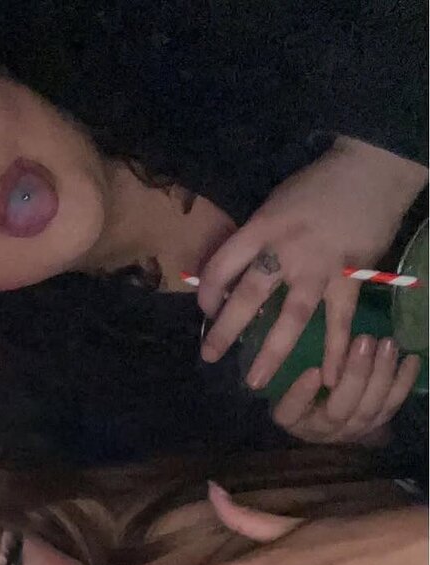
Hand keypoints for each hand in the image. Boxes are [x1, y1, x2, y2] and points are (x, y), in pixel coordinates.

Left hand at [199, 138, 427, 387]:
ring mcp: (321, 266)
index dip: (206, 292)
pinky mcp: (351, 276)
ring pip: (292, 316)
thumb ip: (253, 239)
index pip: (222, 266)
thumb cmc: (315, 187)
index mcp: (261, 228)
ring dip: (271, 352)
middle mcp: (287, 249)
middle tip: (209, 356)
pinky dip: (337, 349)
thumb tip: (228, 278)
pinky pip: (340, 319)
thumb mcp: (273, 204)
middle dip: (225, 330)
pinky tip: (330, 377)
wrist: (371, 169)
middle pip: (249, 295)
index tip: (205, 310)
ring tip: (254, 382)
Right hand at [273, 336, 419, 445]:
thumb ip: (294, 375)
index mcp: (294, 420)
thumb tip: (310, 361)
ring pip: (370, 408)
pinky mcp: (376, 424)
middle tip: (364, 341)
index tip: (313, 371)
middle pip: (340, 409)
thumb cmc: (300, 391)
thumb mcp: (285, 382)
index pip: (292, 410)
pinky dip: (403, 382)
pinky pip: (392, 405)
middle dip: (355, 375)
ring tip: (387, 345)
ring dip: (382, 375)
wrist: (324, 415)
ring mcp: (353, 430)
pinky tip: (411, 359)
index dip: (302, 394)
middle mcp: (323, 431)